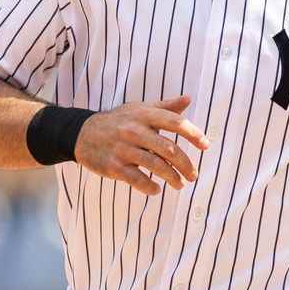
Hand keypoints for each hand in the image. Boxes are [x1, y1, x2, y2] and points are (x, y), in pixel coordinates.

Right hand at [73, 95, 209, 194]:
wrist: (82, 133)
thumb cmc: (118, 120)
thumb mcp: (139, 109)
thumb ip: (165, 107)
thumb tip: (188, 99)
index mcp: (144, 115)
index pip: (174, 122)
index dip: (193, 133)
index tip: (206, 145)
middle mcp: (134, 131)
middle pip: (168, 149)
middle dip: (185, 164)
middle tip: (194, 175)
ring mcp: (123, 149)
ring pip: (155, 166)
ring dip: (172, 178)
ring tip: (181, 184)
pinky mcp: (114, 166)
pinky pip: (137, 179)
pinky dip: (150, 187)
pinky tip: (157, 190)